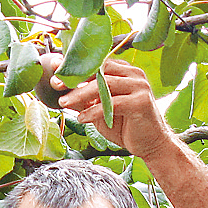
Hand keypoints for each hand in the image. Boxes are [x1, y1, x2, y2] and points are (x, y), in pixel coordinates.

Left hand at [59, 59, 174, 160]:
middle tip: (56, 84)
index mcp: (124, 71)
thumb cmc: (125, 126)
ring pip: (106, 84)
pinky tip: (81, 118)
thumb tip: (60, 92)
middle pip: (101, 70)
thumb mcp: (99, 111)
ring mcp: (140, 87)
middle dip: (76, 77)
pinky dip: (94, 111)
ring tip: (64, 102)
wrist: (151, 144)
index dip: (76, 65)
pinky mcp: (141, 103)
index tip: (55, 67)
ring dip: (81, 93)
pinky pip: (113, 103)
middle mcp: (134, 75)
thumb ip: (83, 100)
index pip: (98, 63)